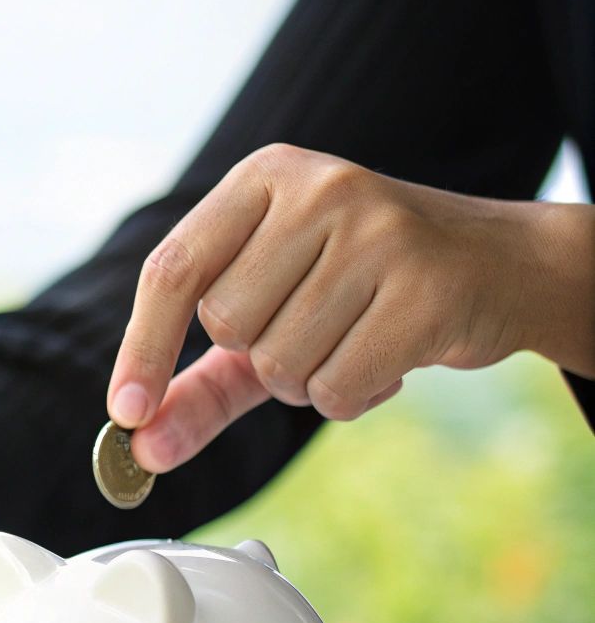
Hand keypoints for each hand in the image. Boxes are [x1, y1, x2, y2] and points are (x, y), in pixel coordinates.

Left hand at [108, 143, 594, 472]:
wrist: (498, 268)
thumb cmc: (361, 290)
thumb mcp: (269, 319)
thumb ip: (196, 383)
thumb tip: (136, 445)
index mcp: (264, 177)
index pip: (173, 269)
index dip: (142, 348)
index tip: (123, 412)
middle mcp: (319, 188)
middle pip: (225, 323)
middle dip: (258, 354)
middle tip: (314, 328)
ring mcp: (378, 231)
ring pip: (280, 363)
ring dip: (308, 380)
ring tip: (355, 336)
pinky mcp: (425, 286)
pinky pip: (338, 386)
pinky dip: (351, 396)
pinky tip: (387, 357)